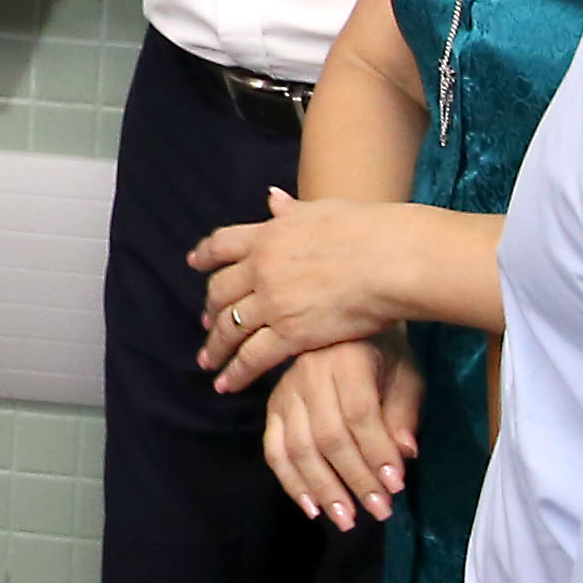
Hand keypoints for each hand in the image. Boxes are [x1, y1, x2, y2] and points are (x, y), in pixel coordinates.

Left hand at [192, 188, 405, 389]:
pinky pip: (252, 357)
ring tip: (208, 361)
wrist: (387, 259)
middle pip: (220, 291)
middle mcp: (262, 268)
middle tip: (205, 321)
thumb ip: (293, 210)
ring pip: (230, 327)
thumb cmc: (366, 230)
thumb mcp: (321, 210)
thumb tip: (274, 198)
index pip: (222, 244)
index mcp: (268, 234)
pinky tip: (226, 384)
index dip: (205, 255)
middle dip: (210, 308)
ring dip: (215, 346)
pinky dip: (235, 372)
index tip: (194, 263)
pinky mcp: (290, 333)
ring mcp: (273, 302)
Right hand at [263, 336, 422, 530]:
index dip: (377, 452)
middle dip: (355, 479)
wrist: (345, 326)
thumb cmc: (383, 354)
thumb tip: (404, 454)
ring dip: (323, 489)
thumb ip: (405, 412)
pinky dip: (291, 483)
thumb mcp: (405, 373)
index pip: (359, 413)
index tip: (396, 486)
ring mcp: (285, 391)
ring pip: (298, 448)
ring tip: (347, 519)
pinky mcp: (272, 408)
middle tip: (379, 511)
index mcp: (346, 357)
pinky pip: (274, 451)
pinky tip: (312, 508)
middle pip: (328, 435)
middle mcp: (309, 372)